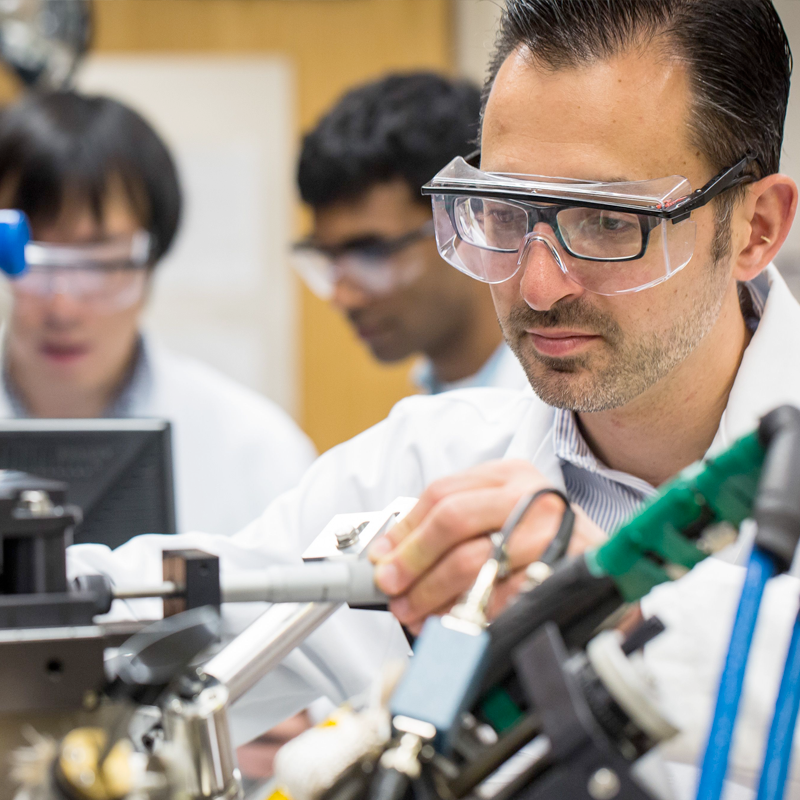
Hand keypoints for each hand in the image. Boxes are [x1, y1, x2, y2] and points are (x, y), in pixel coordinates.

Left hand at [368, 460, 605, 632]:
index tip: (382, 557)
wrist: (612, 571)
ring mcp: (551, 532)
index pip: (442, 494)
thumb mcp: (500, 519)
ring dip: (434, 593)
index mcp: (509, 476)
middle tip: (391, 587)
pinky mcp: (565, 571)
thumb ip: (451, 529)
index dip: (404, 530)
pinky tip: (455, 627)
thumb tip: (391, 554)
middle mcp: (532, 495)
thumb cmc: (544, 545)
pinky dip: (473, 616)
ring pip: (475, 560)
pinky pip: (506, 597)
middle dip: (413, 560)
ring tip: (416, 613)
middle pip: (453, 519)